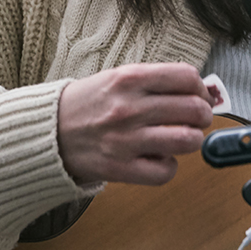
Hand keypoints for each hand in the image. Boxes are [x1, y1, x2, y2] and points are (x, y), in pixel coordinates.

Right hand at [57, 62, 213, 184]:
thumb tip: (199, 90)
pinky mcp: (120, 168)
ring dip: (193, 140)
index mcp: (130, 78)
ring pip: (186, 140)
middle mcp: (130, 107)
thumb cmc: (89, 103)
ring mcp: (125, 140)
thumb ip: (157, 81)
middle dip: (203, 115)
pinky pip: (165, 172)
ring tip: (184, 137)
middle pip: (193, 109)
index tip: (200, 95)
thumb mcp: (120, 78)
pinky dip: (169, 166)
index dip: (201, 88)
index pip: (187, 77)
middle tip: (197, 118)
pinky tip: (160, 158)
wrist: (47, 131)